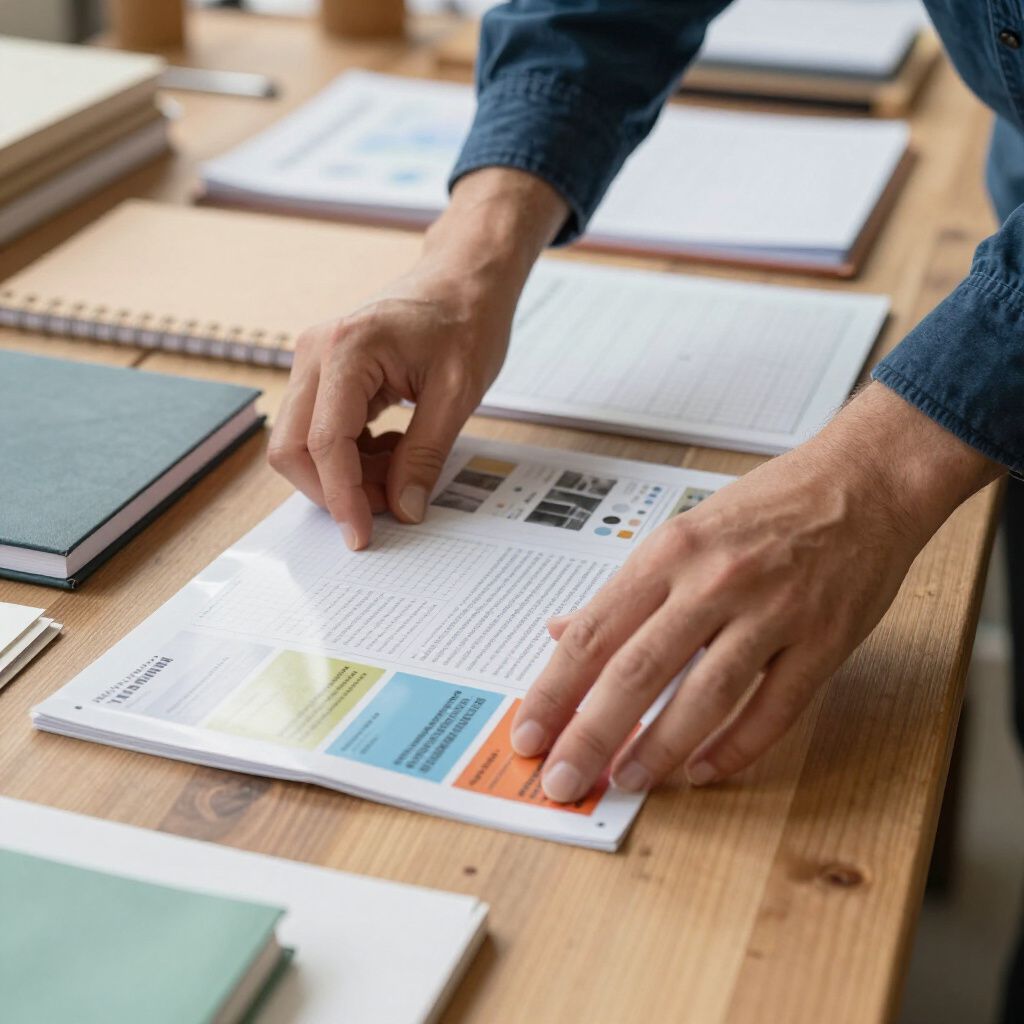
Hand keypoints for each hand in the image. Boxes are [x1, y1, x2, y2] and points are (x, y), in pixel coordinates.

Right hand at [268, 169, 567, 548]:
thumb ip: (426, 455)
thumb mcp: (458, 393)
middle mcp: (315, 353)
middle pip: (292, 447)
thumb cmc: (466, 319)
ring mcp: (313, 362)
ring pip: (301, 443)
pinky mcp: (323, 374)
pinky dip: (352, 456)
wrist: (463, 279)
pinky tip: (395, 447)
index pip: (324, 443)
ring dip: (346, 474)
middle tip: (390, 505)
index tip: (363, 536)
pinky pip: (319, 431)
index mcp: (347, 349)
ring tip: (403, 466)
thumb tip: (404, 509)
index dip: (342, 497)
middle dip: (335, 490)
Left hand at [511, 383, 1000, 800]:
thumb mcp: (683, 531)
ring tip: (625, 780)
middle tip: (560, 777)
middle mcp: (713, 581)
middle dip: (590, 735)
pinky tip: (704, 770)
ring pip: (703, 697)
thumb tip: (562, 632)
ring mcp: (772, 612)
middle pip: (636, 671)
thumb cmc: (769, 506)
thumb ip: (625, 591)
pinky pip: (773, 710)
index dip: (553, 691)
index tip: (528, 732)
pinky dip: (736, 748)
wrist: (863, 481)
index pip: (593, 633)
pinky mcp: (823, 641)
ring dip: (659, 749)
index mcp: (669, 552)